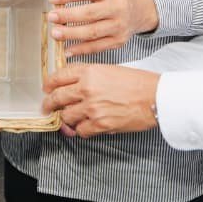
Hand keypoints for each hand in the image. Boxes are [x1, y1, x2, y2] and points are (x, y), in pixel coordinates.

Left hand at [43, 64, 158, 138]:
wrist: (155, 97)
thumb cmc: (137, 83)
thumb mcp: (109, 70)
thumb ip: (88, 76)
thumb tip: (72, 86)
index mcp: (89, 72)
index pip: (59, 76)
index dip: (49, 84)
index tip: (47, 88)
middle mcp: (87, 89)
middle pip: (57, 97)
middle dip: (49, 103)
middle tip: (47, 107)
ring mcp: (92, 108)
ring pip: (66, 116)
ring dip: (67, 118)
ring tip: (70, 118)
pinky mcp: (99, 124)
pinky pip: (80, 131)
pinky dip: (81, 130)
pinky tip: (86, 126)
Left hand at [47, 0, 158, 56]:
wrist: (141, 9)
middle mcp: (118, 7)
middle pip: (90, 13)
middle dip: (68, 16)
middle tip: (51, 17)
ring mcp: (119, 26)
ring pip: (93, 32)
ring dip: (72, 34)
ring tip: (55, 33)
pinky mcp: (119, 41)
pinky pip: (97, 47)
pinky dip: (81, 50)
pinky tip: (67, 50)